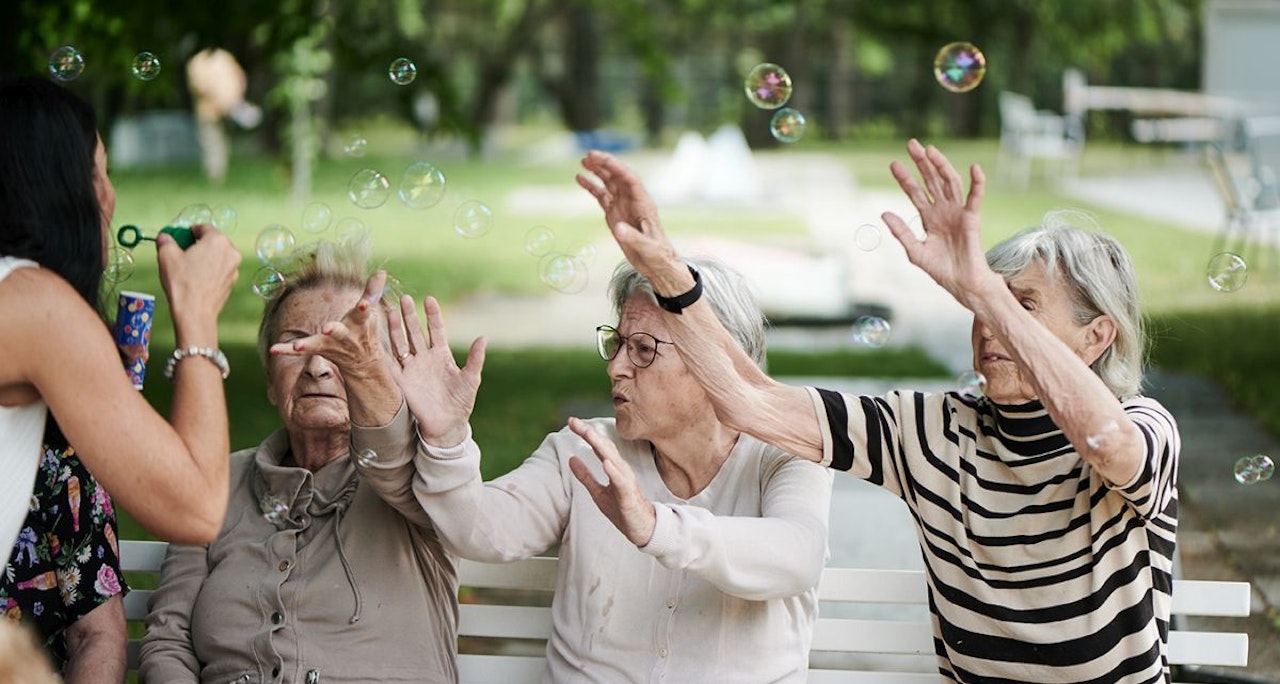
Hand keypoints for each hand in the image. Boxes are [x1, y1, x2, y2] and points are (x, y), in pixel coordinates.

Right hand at [156, 223, 240, 335]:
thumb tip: (164, 237)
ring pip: (217, 256)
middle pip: (212, 241)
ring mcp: (234, 268)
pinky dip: (210, 269)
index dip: (189, 231)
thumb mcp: (167, 256)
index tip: (179, 238)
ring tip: (188, 267)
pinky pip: (220, 269)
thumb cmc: (182, 282)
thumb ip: (166, 241)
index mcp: (217, 240)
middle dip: (197, 245)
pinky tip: (196, 278)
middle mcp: (231, 252)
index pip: (203, 228)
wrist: (195, 312)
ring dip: (204, 257)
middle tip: (182, 253)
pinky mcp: (232, 281)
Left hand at [268, 271, 393, 379]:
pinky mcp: (318, 349)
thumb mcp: (371, 311)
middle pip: (340, 332)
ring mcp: (331, 344)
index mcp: (360, 323)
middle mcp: (345, 336)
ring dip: (308, 344)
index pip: (364, 314)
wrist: (364, 362)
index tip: (365, 304)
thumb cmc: (366, 330)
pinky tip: (273, 349)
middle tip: (328, 328)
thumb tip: (382, 271)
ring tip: (297, 345)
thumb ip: (373, 290)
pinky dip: (286, 349)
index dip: (365, 309)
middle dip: (335, 330)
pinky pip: (299, 350)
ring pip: (318, 344)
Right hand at [387, 294, 484, 446]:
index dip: (432, 315)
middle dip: (409, 316)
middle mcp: (424, 358)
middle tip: (404, 298)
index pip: (436, 329)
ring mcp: (411, 369)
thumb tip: (483, 337)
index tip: (429, 299)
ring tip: (388, 311)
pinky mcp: (401, 382)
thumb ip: (476, 358)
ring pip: (400, 344)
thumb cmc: (461, 402)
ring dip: (395, 328)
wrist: (447, 425)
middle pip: (414, 332)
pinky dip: (382, 352)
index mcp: (442, 355)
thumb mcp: (471, 379)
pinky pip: (389, 365)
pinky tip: (375, 339)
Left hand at [567, 416, 656, 546]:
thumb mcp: (598, 492)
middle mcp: (621, 470)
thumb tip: (571, 459)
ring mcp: (626, 482)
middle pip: (605, 447)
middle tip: (574, 421)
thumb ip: (585, 476)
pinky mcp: (629, 496)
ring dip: (601, 446)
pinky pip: (621, 482)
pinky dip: (614, 472)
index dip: (586, 432)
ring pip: (613, 460)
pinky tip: (606, 463)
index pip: (599, 445)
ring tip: (588, 434)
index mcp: (614, 468)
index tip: (571, 420)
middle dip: (590, 433)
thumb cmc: (622, 509)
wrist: (642, 529)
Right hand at [576, 151, 688, 293]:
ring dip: (597, 171)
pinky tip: (580, 178)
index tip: (601, 159)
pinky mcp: (614, 213)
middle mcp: (632, 200)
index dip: (616, 167)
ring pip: (609, 182)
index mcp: (643, 203)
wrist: (656, 264)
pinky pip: (601, 195)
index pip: (629, 179)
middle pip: (618, 176)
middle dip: (604, 164)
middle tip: (588, 155)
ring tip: (583, 161)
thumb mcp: (648, 248)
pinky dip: (591, 186)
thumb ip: (634, 238)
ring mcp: (622, 206)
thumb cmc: (657, 255)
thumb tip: (618, 228)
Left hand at [881, 139, 1002, 308]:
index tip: (893, 163)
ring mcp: (958, 212)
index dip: (905, 178)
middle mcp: (943, 210)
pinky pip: (975, 198)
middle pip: (932, 180)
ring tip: (930, 150)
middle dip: (922, 162)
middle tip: (912, 144)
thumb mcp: (915, 251)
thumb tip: (884, 213)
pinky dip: (977, 183)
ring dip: (941, 165)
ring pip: (950, 182)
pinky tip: (974, 169)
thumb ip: (902, 232)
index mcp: (929, 217)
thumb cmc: (940, 269)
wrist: (961, 284)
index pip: (915, 192)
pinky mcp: (972, 218)